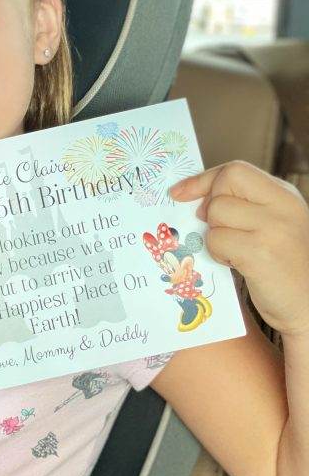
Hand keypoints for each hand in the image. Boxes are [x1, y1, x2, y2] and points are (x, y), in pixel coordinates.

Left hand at [169, 160, 308, 336]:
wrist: (308, 305)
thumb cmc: (285, 266)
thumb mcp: (274, 223)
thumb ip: (245, 204)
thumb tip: (192, 196)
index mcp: (285, 195)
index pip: (235, 170)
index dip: (203, 180)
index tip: (180, 193)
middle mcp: (282, 207)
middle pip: (221, 188)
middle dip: (210, 209)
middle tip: (222, 230)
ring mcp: (272, 230)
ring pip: (215, 215)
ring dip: (216, 236)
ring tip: (237, 252)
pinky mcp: (260, 254)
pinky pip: (216, 241)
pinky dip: (218, 254)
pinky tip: (238, 264)